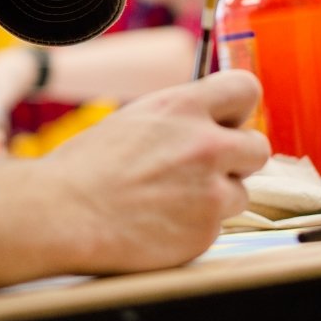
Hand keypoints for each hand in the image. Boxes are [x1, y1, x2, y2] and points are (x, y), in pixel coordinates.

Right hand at [35, 70, 269, 272]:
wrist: (62, 214)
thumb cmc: (86, 168)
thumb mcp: (137, 119)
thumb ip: (181, 118)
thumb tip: (210, 122)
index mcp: (183, 107)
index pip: (246, 89)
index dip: (238, 109)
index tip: (228, 122)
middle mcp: (206, 145)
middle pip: (258, 147)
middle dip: (237, 159)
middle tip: (204, 169)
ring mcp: (210, 191)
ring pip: (240, 192)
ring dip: (215, 197)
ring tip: (169, 200)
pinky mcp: (206, 231)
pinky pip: (217, 226)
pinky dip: (195, 227)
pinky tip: (161, 223)